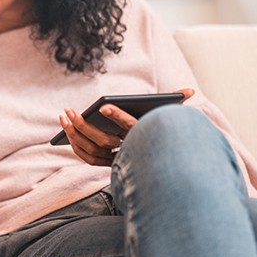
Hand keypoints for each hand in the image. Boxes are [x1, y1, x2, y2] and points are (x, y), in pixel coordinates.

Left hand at [59, 88, 195, 165]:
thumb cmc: (162, 133)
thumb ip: (179, 102)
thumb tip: (191, 90)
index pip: (132, 127)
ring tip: (64, 116)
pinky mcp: (109, 165)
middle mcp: (132, 152)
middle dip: (84, 126)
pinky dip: (77, 146)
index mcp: (145, 137)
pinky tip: (68, 130)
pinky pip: (89, 158)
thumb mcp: (171, 118)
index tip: (103, 106)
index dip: (118, 116)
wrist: (161, 164)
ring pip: (93, 151)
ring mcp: (119, 161)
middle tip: (69, 111)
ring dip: (75, 134)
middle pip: (105, 141)